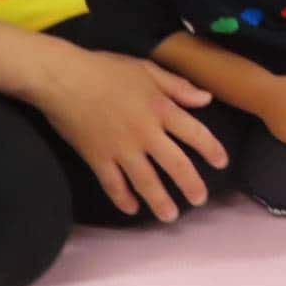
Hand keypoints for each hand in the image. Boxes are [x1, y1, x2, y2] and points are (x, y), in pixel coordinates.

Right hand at [35, 48, 229, 222]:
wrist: (63, 78)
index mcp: (161, 109)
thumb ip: (178, 86)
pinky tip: (132, 209)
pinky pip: (113, 184)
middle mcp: (146, 133)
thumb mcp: (148, 69)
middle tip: (200, 200)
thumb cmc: (107, 69)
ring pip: (146, 181)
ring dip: (160, 201)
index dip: (212, 149)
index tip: (222, 163)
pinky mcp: (97, 158)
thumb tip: (206, 98)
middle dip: (190, 184)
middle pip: (175, 164)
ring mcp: (121, 148)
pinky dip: (123, 199)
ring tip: (171, 216)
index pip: (195, 133)